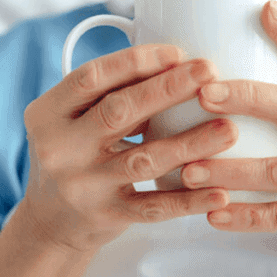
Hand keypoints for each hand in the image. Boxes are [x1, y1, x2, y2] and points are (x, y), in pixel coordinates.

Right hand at [19, 44, 236, 252]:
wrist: (49, 224)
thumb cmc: (72, 158)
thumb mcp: (72, 122)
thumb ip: (108, 96)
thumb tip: (174, 65)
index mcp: (48, 114)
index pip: (92, 77)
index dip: (136, 62)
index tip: (178, 53)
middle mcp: (61, 149)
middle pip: (120, 111)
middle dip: (168, 88)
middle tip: (209, 72)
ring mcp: (84, 186)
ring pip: (144, 160)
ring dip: (190, 143)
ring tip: (229, 130)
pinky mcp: (107, 216)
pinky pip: (155, 207)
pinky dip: (189, 200)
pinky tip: (220, 193)